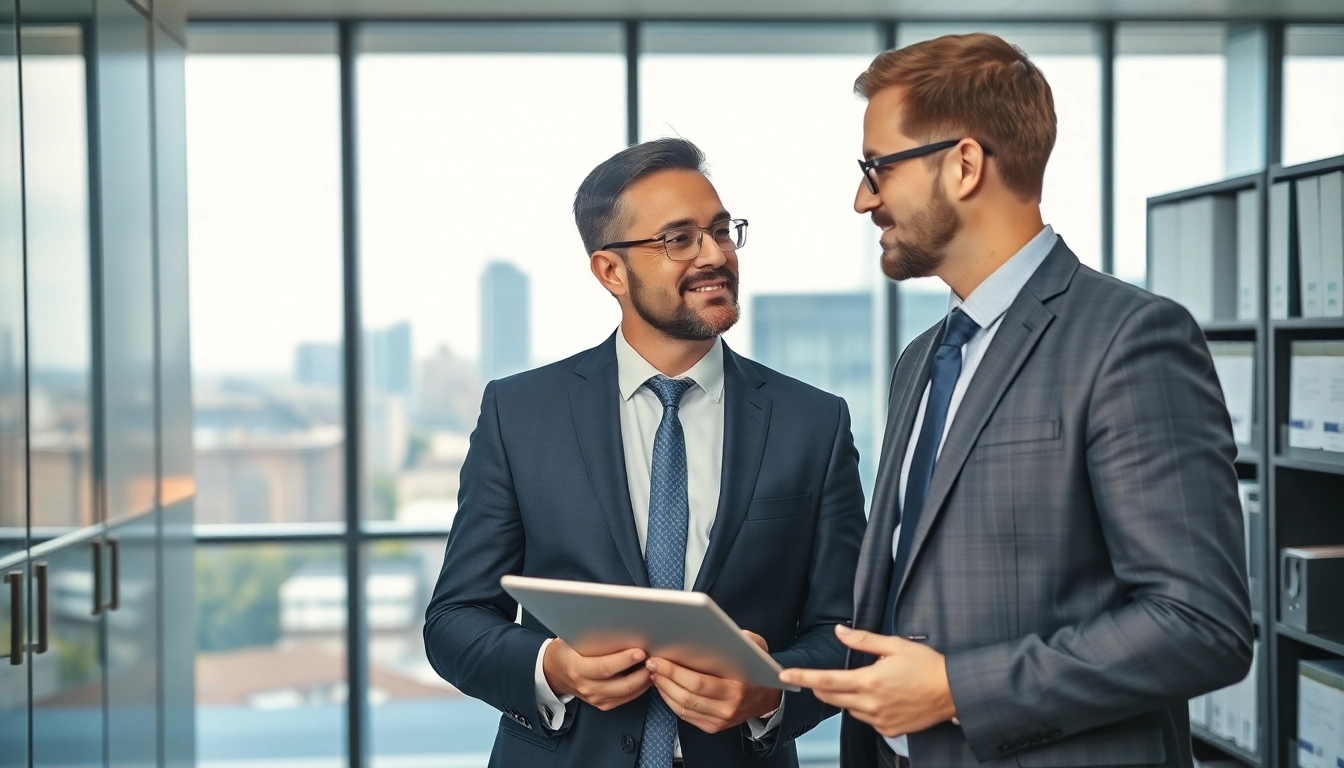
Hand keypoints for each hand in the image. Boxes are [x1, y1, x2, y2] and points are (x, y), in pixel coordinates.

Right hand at [542, 638, 652, 710]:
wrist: (555, 671)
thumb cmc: (566, 650)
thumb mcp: (572, 638)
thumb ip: (592, 635)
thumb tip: (617, 621)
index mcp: (577, 669)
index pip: (604, 668)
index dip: (624, 660)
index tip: (640, 651)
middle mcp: (586, 687)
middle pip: (621, 684)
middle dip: (641, 672)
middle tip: (654, 659)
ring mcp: (595, 698)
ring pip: (626, 693)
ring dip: (644, 680)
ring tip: (655, 666)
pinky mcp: (603, 704)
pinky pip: (626, 698)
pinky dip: (640, 688)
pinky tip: (648, 676)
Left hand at [645, 630, 783, 733]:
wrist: (766, 699)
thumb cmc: (757, 670)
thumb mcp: (758, 649)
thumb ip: (745, 639)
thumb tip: (724, 631)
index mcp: (737, 689)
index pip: (699, 683)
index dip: (674, 672)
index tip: (659, 659)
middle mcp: (727, 709)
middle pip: (686, 696)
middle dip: (664, 678)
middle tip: (652, 663)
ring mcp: (718, 720)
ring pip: (682, 707)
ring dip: (664, 689)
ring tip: (655, 673)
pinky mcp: (711, 726)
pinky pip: (684, 715)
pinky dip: (670, 700)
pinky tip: (664, 686)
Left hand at [778, 625, 956, 737]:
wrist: (953, 692)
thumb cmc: (927, 666)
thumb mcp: (895, 645)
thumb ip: (863, 640)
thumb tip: (840, 632)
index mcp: (869, 681)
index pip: (826, 681)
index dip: (803, 678)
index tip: (786, 676)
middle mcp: (871, 704)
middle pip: (832, 698)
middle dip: (821, 687)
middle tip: (819, 678)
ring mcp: (880, 720)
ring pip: (849, 709)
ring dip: (847, 697)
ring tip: (867, 682)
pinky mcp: (889, 730)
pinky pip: (867, 719)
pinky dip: (866, 708)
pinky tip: (881, 697)